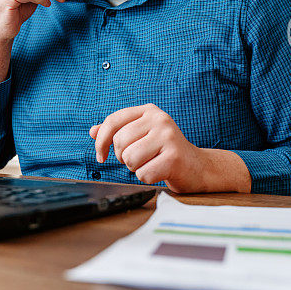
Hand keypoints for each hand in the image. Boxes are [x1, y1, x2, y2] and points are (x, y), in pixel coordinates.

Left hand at [89, 103, 223, 192]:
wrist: (197, 166)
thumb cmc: (165, 151)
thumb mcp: (141, 136)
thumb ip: (118, 132)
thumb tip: (93, 131)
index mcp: (149, 111)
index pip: (113, 120)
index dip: (101, 141)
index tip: (101, 155)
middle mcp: (159, 119)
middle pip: (120, 142)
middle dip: (124, 157)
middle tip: (139, 159)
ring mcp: (168, 137)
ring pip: (130, 158)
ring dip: (135, 168)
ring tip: (150, 164)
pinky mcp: (174, 157)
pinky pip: (143, 173)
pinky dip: (147, 178)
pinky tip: (159, 172)